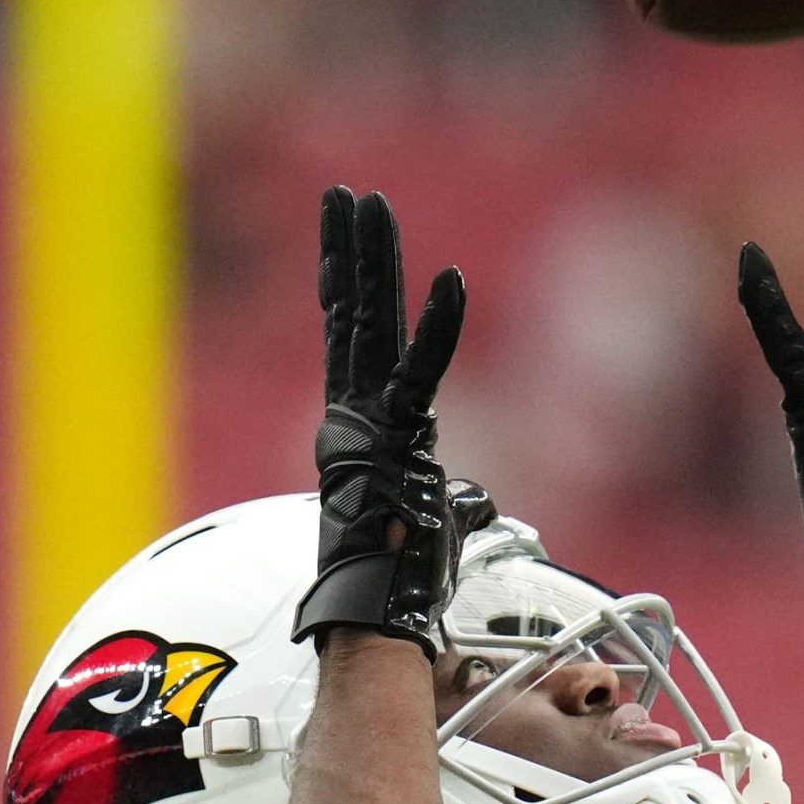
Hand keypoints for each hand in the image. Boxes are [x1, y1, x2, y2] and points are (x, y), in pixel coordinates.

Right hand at [293, 188, 467, 653]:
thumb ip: (440, 494)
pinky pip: (421, 372)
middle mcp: (354, 413)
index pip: (349, 336)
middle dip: (355, 250)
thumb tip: (461, 502)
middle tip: (351, 196)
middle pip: (356, 313)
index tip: (343, 236)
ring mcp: (368, 421)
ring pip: (373, 324)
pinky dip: (439, 331)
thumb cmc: (400, 576)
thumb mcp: (427, 517)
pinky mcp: (394, 437)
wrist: (376, 607)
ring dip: (374, 261)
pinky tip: (453, 284)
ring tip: (369, 204)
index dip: (347, 281)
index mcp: (358, 424)